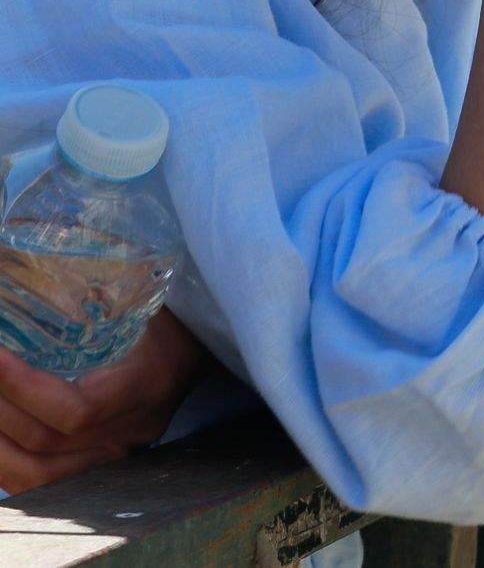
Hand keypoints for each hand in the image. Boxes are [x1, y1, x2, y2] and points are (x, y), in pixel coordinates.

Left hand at [0, 309, 209, 492]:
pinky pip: (42, 482)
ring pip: (37, 476)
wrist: (193, 351)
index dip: (23, 388)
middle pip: (45, 442)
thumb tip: (12, 273)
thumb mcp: (130, 301)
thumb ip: (81, 301)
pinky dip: (4, 462)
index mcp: (146, 384)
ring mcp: (117, 454)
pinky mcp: (100, 464)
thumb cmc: (158, 317)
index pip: (76, 410)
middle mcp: (132, 429)